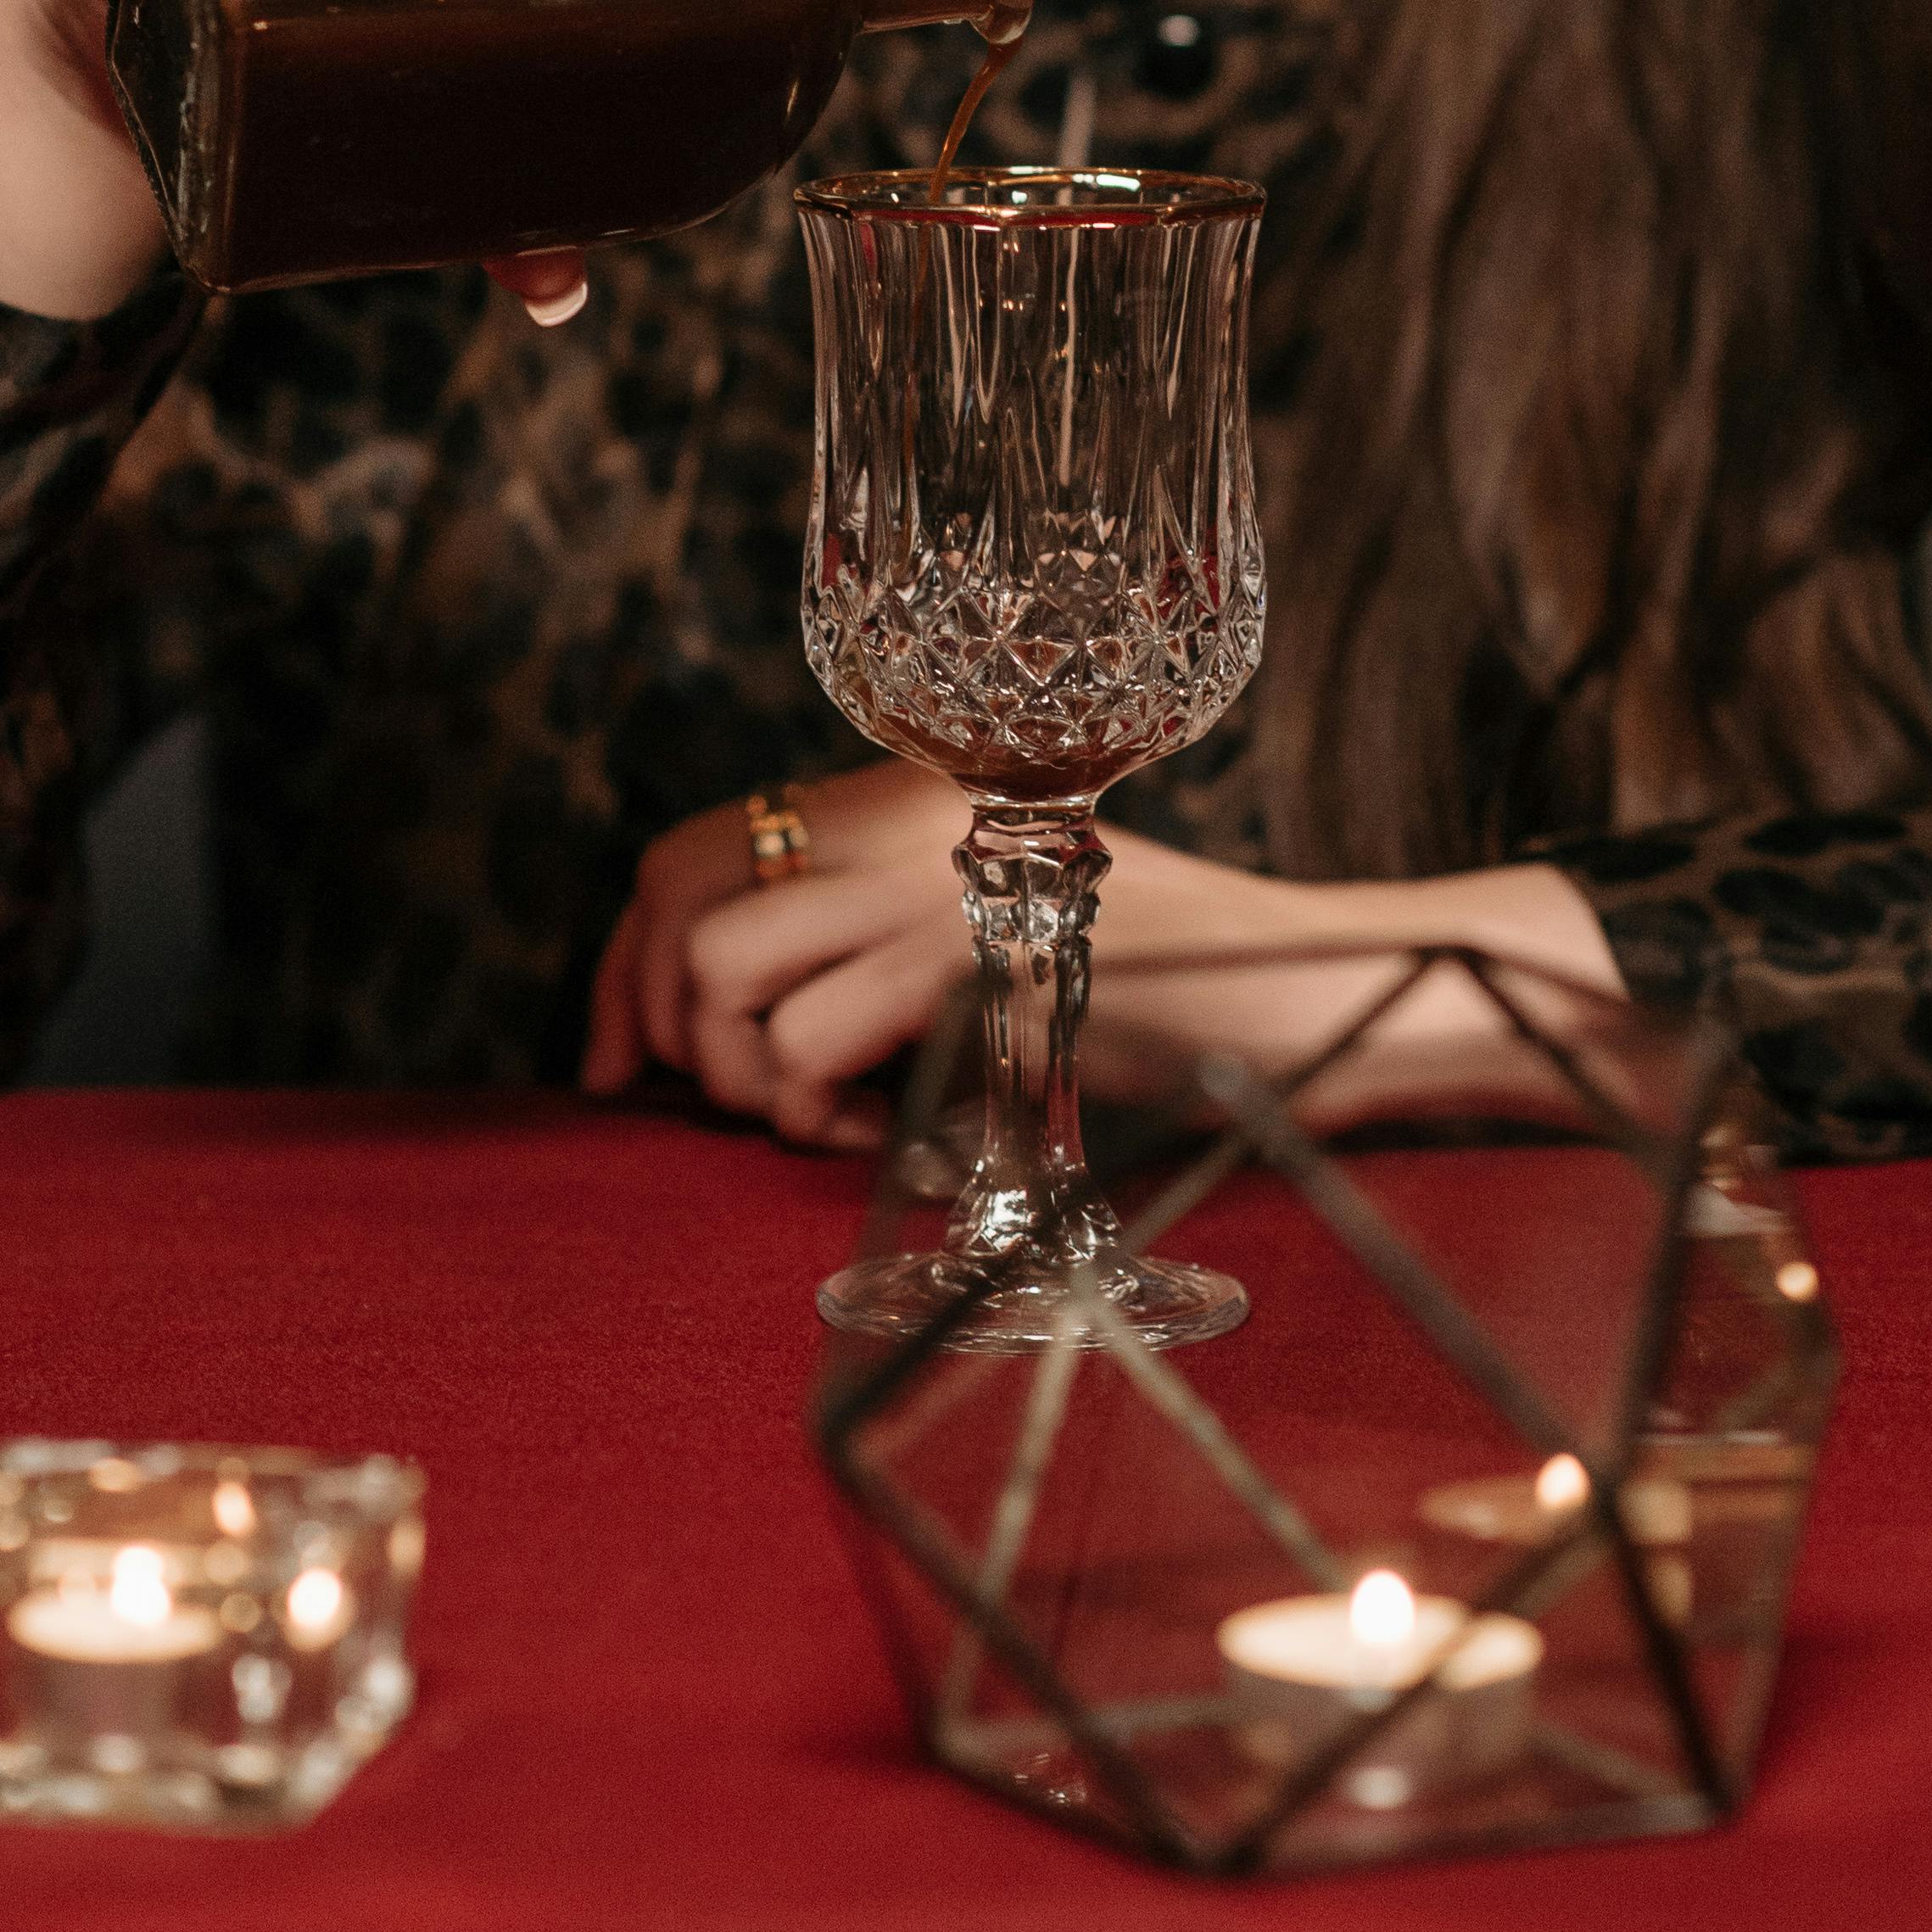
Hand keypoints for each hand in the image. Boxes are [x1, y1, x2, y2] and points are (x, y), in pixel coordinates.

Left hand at [584, 790, 1638, 1153]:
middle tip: (748, 1109)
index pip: (688, 853)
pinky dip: (823, 1114)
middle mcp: (896, 818)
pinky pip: (813, 1040)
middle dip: (671, 1033)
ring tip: (832, 1119)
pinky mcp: (971, 959)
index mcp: (896, 798)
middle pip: (679, 906)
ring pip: (726, 975)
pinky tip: (893, 1134)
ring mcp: (933, 882)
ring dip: (751, 1077)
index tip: (621, 1066)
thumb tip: (732, 1038)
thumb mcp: (1001, 935)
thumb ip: (877, 951)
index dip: (625, 969)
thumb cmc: (1163, 991)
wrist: (1309, 987)